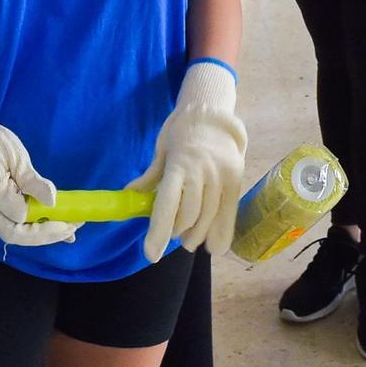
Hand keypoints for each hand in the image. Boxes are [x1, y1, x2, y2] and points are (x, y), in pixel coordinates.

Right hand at [0, 108, 77, 246]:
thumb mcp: (15, 156)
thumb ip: (32, 181)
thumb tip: (52, 201)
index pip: (20, 216)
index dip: (44, 220)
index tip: (68, 215)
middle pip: (16, 234)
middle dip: (47, 235)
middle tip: (73, 227)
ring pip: (16, 233)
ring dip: (44, 234)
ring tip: (71, 228)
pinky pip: (16, 224)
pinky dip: (37, 228)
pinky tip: (58, 228)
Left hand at [126, 61, 247, 261]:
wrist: (212, 112)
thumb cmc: (181, 130)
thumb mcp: (162, 149)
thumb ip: (150, 176)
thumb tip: (129, 195)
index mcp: (178, 164)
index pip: (166, 206)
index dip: (157, 234)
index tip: (150, 255)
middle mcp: (201, 172)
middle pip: (188, 217)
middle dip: (175, 232)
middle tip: (171, 236)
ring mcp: (221, 176)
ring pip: (208, 218)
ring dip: (196, 235)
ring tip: (189, 241)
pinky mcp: (236, 179)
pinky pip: (229, 213)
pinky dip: (222, 234)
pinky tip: (214, 247)